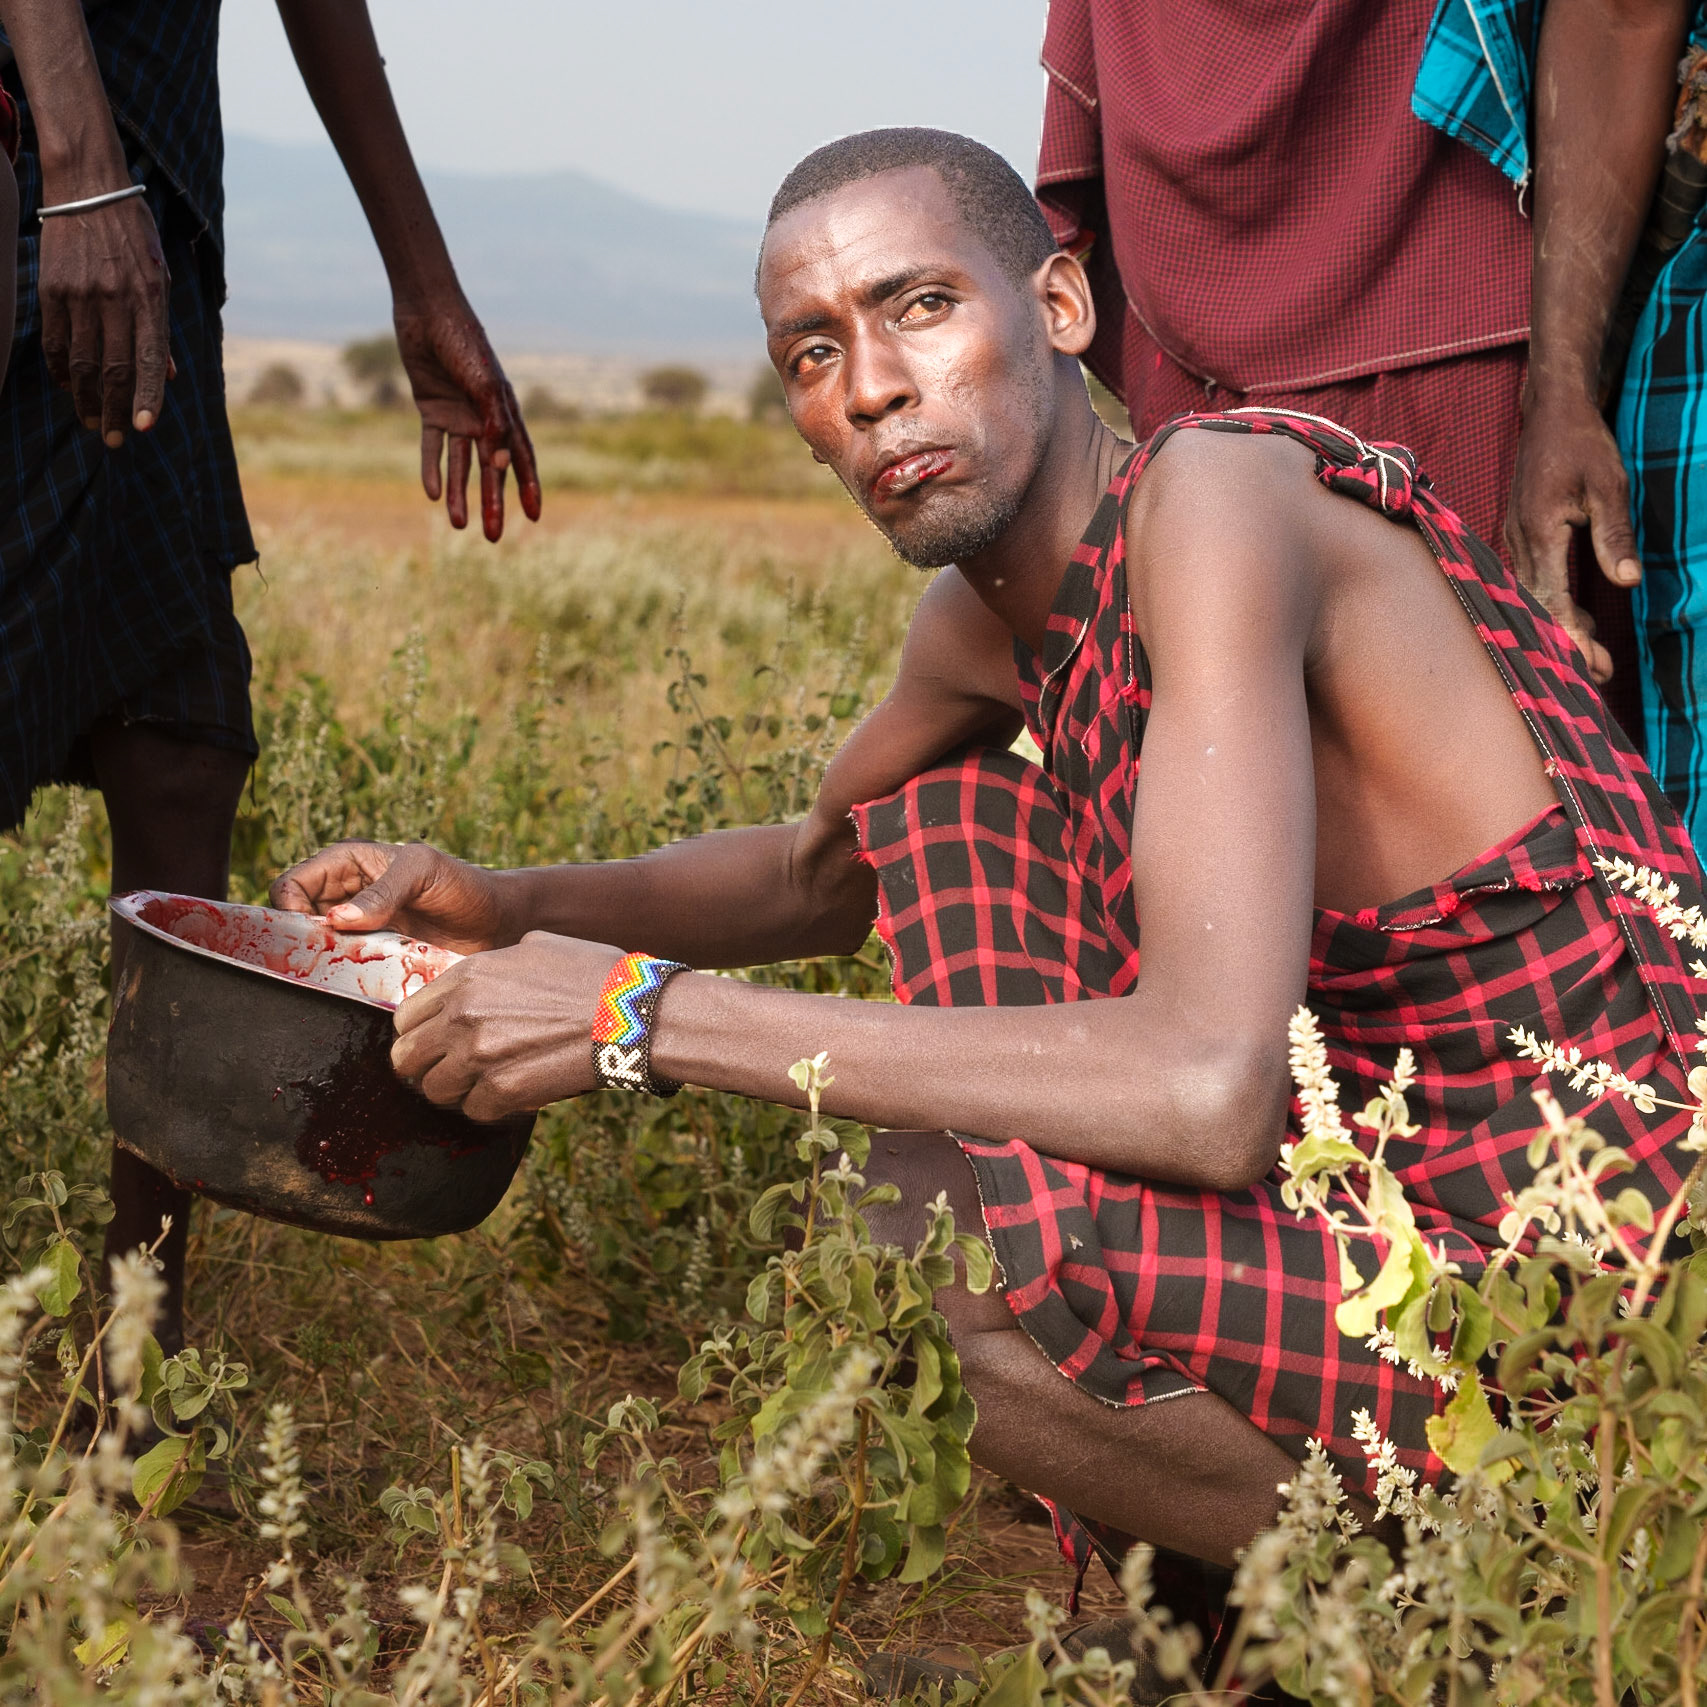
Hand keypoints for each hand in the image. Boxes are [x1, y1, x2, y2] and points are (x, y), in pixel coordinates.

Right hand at [39, 192, 172, 445]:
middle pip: (113, 369)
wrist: (89, 189)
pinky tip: (67, 387)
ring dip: (87, 399)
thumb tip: (165, 375)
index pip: (148, 360)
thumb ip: (161, 329)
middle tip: (116, 439)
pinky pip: (54, 341)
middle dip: (116, 410)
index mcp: (150, 299)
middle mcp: (116, 300)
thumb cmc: (134, 236)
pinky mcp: (52, 289)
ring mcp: (81, 295)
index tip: (145, 427)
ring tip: (94, 422)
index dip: (147, 397)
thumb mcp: (161, 278)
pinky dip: (60, 370)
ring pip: (81, 362)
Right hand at [269, 839, 508, 953]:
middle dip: (302, 940)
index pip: (291, 884)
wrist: (498, 923)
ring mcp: (358, 928)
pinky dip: (346, 977)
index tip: (311, 933)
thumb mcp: (424, 872)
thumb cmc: (464, 885)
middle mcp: (346, 895)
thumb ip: (383, 891)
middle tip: (325, 958)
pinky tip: (361, 981)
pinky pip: (344, 969)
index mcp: (348, 863)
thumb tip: (336, 919)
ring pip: (316, 949)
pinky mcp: (373, 957)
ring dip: (324, 962)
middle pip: (296, 920)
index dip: (288, 909)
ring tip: (346, 969)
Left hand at [390, 932, 624, 1119]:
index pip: (405, 1017)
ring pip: (435, 1091)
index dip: (419, 1033)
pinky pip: (476, 1111)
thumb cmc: (594, 975)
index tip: (436, 1043)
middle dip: (426, 1067)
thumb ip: (496, 963)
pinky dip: (493, 1107)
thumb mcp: (538, 946)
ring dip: (459, 1091)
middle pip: (405, 1059)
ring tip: (488, 1083)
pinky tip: (517, 1093)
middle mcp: (462, 1015)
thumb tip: (486, 977)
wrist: (632, 1014)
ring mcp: (478, 1056)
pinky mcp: (502, 1090)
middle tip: (452, 1070)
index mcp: (466, 977)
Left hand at [394, 297, 541, 541]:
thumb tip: (499, 467)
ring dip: (461, 493)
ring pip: (461, 464)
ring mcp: (458, 415)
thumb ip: (494, 425)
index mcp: (505, 412)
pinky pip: (432, 446)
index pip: (522, 457)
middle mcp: (484, 418)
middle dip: (493, 503)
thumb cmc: (464, 344)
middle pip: (491, 470)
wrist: (427, 312)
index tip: (534, 517)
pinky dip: (432, 469)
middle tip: (493, 538)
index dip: (528, 487)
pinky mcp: (432, 409)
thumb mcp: (484, 386)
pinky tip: (432, 493)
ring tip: (458, 524)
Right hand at [1507, 385, 1640, 684]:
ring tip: (1595, 659)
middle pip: (1539, 607)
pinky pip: (1536, 582)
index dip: (1570, 635)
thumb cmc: (1583, 443)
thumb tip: (1628, 582)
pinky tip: (1581, 619)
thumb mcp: (1610, 485)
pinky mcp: (1523, 537)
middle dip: (1567, 643)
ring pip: (1535, 598)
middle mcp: (1520, 541)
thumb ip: (1615, 534)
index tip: (1590, 665)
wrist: (1551, 411)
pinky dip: (1556, 606)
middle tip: (1599, 675)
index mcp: (1540, 532)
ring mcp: (1517, 540)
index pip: (1552, 598)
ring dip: (1563, 628)